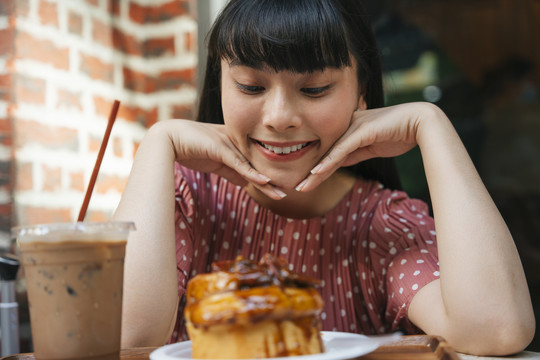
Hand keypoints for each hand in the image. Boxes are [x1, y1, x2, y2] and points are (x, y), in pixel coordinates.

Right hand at [161, 120, 286, 199]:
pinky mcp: (221, 148)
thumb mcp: (216, 162)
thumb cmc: (191, 149)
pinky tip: (264, 182)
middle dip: (275, 179)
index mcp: (238, 144)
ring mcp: (230, 144)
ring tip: (282, 193)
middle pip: (260, 163)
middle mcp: (237, 142)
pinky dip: (252, 173)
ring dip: (268, 181)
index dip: (270, 175)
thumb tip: (246, 182)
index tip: (283, 188)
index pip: (257, 161)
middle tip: (291, 192)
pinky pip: (240, 164)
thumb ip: (232, 170)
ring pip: (253, 165)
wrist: (169, 140)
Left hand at [295, 102, 425, 191]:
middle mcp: (346, 125)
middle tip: (296, 188)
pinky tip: (316, 173)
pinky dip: (328, 162)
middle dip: (310, 172)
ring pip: (329, 153)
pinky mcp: (361, 130)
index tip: (305, 183)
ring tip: (302, 186)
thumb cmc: (399, 134)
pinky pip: (341, 150)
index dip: (317, 168)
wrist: (421, 123)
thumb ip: (353, 153)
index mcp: (348, 127)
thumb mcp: (370, 148)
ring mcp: (353, 126)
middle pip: (324, 152)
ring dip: (315, 172)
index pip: (328, 151)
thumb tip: (336, 163)